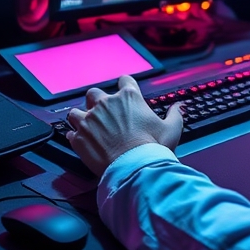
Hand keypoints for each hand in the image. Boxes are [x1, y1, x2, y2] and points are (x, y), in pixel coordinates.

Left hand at [67, 75, 182, 176]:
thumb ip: (175, 115)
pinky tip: (82, 142)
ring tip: (87, 127)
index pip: (124, 80)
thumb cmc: (152, 148)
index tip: (126, 94)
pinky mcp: (79, 137)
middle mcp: (106, 104)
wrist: (134, 168)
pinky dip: (75, 137)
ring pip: (75, 111)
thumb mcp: (171, 129)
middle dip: (97, 101)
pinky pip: (70, 133)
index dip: (125, 86)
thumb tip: (178, 107)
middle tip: (104, 115)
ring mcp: (89, 120)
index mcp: (129, 97)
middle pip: (95, 93)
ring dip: (80, 118)